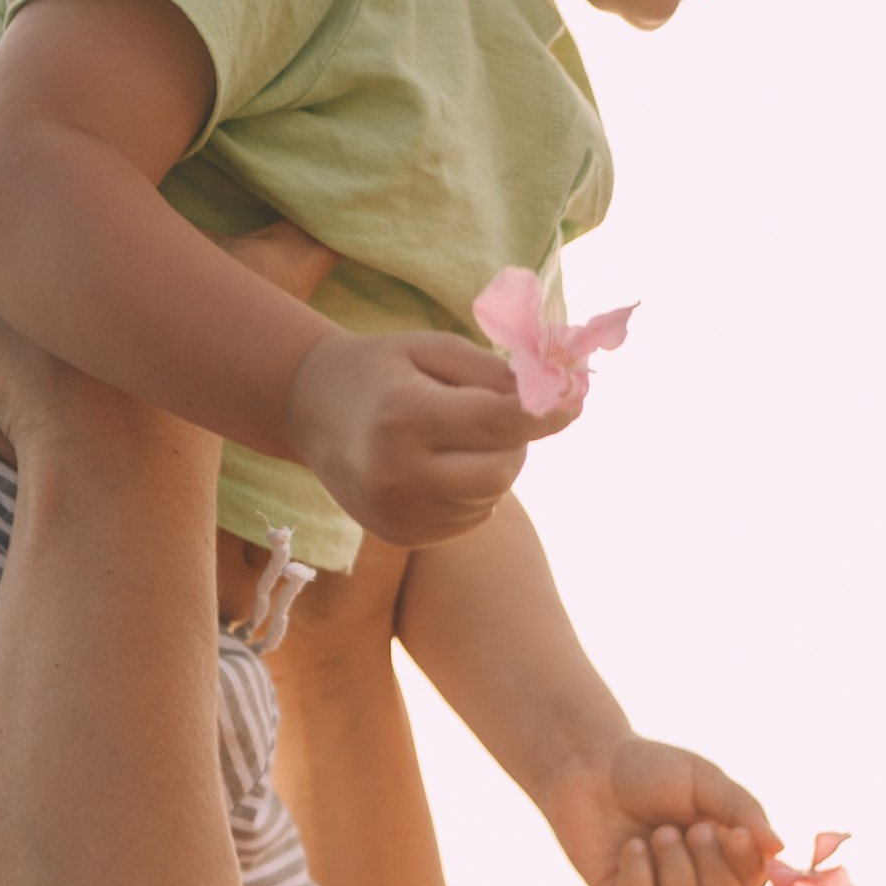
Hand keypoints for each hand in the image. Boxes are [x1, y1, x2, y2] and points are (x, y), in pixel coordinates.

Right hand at [282, 326, 577, 549]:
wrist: (311, 410)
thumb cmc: (382, 370)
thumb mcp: (431, 349)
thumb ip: (492, 371)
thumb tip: (555, 397)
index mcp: (405, 417)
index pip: (498, 422)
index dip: (546, 413)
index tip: (574, 401)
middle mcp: (399, 474)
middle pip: (502, 469)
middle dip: (515, 442)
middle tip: (499, 414)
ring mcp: (400, 513)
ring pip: (491, 496)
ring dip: (493, 466)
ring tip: (455, 437)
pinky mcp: (403, 536)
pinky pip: (471, 518)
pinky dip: (472, 492)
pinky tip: (439, 466)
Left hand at [535, 737, 779, 885]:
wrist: (591, 762)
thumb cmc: (653, 770)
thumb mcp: (706, 782)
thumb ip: (744, 811)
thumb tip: (779, 849)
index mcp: (722, 854)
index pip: (751, 884)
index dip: (747, 868)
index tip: (738, 835)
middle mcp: (693, 879)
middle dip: (711, 870)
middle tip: (693, 829)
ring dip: (675, 869)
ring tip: (658, 833)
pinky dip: (639, 874)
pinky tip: (630, 845)